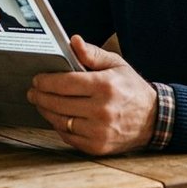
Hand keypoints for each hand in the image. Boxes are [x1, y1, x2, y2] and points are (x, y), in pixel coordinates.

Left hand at [28, 35, 157, 154]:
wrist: (153, 119)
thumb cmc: (131, 88)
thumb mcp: (116, 64)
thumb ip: (92, 53)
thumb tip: (73, 41)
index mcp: (105, 86)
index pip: (65, 83)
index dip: (46, 81)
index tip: (37, 79)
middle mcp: (102, 110)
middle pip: (58, 103)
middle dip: (40, 96)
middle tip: (33, 91)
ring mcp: (99, 131)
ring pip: (60, 121)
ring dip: (46, 111)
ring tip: (41, 103)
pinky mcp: (97, 146)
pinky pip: (68, 137)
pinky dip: (59, 126)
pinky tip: (56, 117)